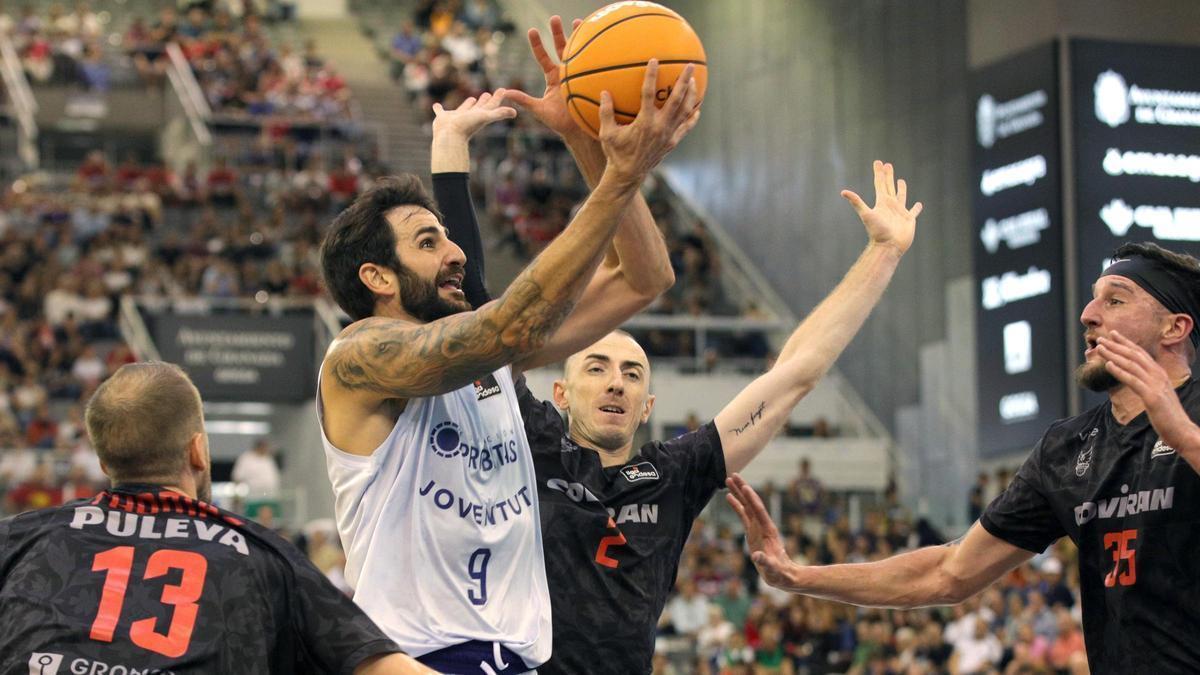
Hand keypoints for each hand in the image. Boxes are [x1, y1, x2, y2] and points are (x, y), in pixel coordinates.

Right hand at [431, 89, 516, 140]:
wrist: (449, 137)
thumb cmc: (467, 126)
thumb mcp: (485, 117)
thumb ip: (499, 114)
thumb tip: (515, 113)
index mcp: (480, 116)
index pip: (492, 105)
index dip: (498, 98)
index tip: (503, 90)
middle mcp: (469, 117)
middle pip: (479, 107)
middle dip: (484, 101)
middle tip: (488, 93)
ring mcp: (455, 118)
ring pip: (463, 109)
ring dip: (467, 104)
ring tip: (472, 98)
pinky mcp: (442, 119)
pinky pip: (440, 112)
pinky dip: (438, 109)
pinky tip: (435, 105)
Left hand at [505, 16, 585, 139]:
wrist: (578, 131)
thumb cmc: (558, 122)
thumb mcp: (538, 109)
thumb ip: (524, 100)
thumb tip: (505, 92)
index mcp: (552, 77)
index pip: (543, 57)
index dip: (537, 44)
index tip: (532, 30)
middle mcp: (565, 72)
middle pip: (560, 48)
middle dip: (557, 32)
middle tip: (554, 18)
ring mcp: (578, 74)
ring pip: (577, 52)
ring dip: (577, 36)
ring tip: (577, 21)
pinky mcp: (590, 79)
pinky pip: (592, 64)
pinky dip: (593, 51)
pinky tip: (596, 40)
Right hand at [598, 60, 700, 186]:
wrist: (628, 175)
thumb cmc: (616, 153)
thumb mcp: (607, 133)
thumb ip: (605, 112)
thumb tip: (604, 92)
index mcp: (644, 122)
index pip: (648, 93)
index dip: (651, 76)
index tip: (654, 60)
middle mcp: (660, 126)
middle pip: (676, 99)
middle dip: (684, 81)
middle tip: (690, 66)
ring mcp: (669, 135)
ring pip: (685, 111)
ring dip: (691, 95)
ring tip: (695, 81)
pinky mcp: (672, 142)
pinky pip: (686, 127)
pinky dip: (692, 117)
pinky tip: (697, 109)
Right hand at [725, 474, 794, 589]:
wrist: (782, 574)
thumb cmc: (778, 573)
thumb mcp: (772, 569)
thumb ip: (765, 563)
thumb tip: (756, 557)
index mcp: (768, 531)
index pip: (759, 511)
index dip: (751, 499)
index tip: (744, 486)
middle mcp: (763, 525)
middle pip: (751, 503)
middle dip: (743, 489)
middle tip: (733, 475)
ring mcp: (757, 528)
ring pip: (746, 506)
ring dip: (738, 493)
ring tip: (728, 480)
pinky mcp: (752, 532)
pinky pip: (743, 515)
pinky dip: (736, 505)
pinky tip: (729, 497)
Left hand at [841, 160, 921, 255]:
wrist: (888, 246)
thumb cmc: (878, 231)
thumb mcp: (866, 214)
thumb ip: (856, 202)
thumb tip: (843, 191)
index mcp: (882, 202)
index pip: (879, 183)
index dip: (879, 173)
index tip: (878, 162)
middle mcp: (890, 205)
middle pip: (888, 186)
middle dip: (888, 175)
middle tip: (888, 164)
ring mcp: (900, 212)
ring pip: (901, 196)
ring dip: (901, 188)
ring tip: (901, 180)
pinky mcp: (909, 220)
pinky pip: (914, 211)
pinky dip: (916, 208)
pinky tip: (918, 204)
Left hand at [1096, 331, 1196, 447]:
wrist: (1182, 431)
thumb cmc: (1167, 415)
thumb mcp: (1157, 394)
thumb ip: (1148, 384)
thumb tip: (1135, 378)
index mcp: (1159, 374)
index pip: (1140, 354)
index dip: (1126, 342)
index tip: (1112, 334)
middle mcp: (1158, 375)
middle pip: (1134, 355)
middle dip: (1116, 345)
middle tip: (1100, 338)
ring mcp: (1156, 385)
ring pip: (1131, 365)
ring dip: (1113, 355)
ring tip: (1100, 348)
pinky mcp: (1152, 397)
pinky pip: (1132, 380)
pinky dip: (1119, 371)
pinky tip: (1108, 365)